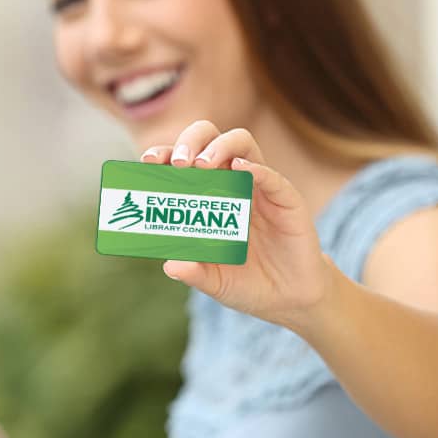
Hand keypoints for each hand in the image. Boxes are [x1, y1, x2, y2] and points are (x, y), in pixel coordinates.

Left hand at [140, 121, 336, 330]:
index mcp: (206, 194)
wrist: (289, 298)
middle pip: (209, 139)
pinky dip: (256, 169)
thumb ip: (195, 273)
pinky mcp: (285, 199)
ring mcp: (258, 187)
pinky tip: (240, 170)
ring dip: (219, 147)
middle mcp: (230, 182)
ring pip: (240, 144)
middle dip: (190, 141)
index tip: (148, 162)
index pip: (183, 161)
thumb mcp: (216, 282)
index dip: (164, 154)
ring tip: (203, 164)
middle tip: (179, 163)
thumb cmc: (246, 283)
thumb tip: (170, 266)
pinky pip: (272, 177)